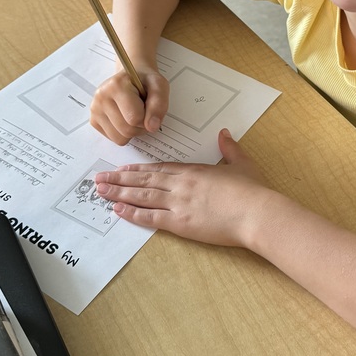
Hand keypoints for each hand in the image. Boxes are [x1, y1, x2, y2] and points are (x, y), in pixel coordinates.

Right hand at [90, 69, 168, 144]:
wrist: (131, 78)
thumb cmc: (145, 82)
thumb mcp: (159, 86)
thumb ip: (159, 105)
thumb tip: (152, 127)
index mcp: (116, 86)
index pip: (135, 118)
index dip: (148, 117)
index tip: (148, 107)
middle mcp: (101, 97)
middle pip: (127, 130)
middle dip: (141, 127)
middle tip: (144, 113)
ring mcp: (95, 110)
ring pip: (120, 139)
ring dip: (133, 132)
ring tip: (134, 115)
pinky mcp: (94, 120)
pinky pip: (114, 139)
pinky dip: (123, 133)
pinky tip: (125, 118)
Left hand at [94, 129, 269, 246]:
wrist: (256, 212)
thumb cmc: (252, 190)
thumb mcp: (242, 163)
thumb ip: (230, 147)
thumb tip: (224, 132)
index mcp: (194, 171)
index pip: (160, 168)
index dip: (139, 168)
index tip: (123, 169)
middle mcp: (181, 184)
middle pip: (144, 179)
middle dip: (120, 179)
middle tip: (99, 179)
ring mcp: (178, 203)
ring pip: (142, 195)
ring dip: (119, 193)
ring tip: (100, 191)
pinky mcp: (180, 223)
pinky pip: (151, 217)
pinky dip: (132, 213)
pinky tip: (117, 210)